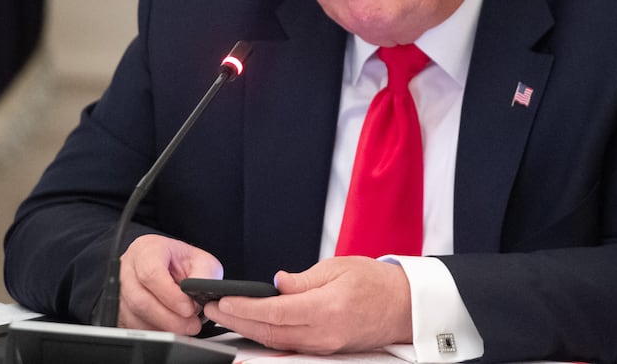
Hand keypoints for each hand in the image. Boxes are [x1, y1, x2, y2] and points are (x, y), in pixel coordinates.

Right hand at [118, 234, 222, 333]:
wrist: (173, 266)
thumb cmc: (184, 261)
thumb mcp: (201, 261)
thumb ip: (203, 275)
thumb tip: (198, 294)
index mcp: (147, 249)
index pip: (151, 273)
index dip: (170, 295)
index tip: (189, 308)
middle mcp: (128, 268)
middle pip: (140, 299)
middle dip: (168, 317)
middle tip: (190, 325)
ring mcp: (121, 288)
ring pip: (134, 315)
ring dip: (162, 326)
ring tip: (185, 327)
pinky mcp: (120, 308)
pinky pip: (132, 325)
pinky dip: (154, 330)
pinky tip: (171, 329)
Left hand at [204, 256, 411, 353]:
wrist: (404, 306)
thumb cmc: (377, 283)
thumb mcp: (339, 267)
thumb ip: (304, 279)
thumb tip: (276, 283)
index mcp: (327, 308)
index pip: (274, 312)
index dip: (245, 307)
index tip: (223, 300)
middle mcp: (324, 333)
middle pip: (269, 332)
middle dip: (236, 321)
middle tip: (212, 310)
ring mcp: (325, 346)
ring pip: (276, 342)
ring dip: (247, 330)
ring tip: (226, 316)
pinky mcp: (326, 349)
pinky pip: (290, 345)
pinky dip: (267, 336)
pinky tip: (253, 326)